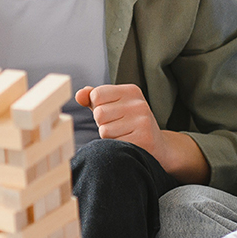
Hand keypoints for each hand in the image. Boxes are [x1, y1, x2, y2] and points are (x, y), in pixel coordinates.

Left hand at [77, 84, 208, 181]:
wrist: (157, 146)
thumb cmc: (128, 124)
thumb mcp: (113, 106)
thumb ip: (93, 99)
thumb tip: (79, 95)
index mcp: (131, 90)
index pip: (97, 94)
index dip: (97, 107)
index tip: (112, 113)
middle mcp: (139, 103)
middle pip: (99, 113)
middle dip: (103, 124)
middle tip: (119, 127)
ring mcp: (143, 121)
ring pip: (104, 130)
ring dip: (109, 137)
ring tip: (124, 135)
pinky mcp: (144, 139)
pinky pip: (114, 144)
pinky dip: (117, 147)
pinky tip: (129, 143)